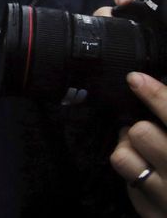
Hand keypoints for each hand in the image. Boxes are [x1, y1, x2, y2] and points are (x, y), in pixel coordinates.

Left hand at [110, 72, 166, 216]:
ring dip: (129, 149)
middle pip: (140, 133)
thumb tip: (162, 91)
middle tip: (150, 131)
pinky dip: (135, 176)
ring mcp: (166, 198)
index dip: (155, 95)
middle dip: (142, 128)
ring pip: (122, 157)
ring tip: (143, 150)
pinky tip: (151, 175)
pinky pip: (128, 185)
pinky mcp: (152, 213)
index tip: (136, 80)